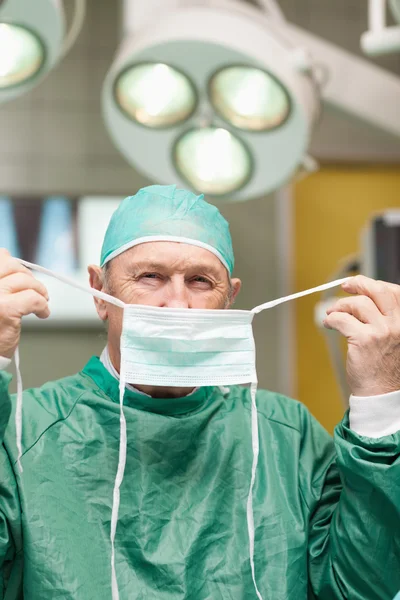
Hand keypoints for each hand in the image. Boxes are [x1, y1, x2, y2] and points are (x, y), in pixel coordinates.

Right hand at [0, 248, 49, 358]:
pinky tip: (42, 314)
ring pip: (24, 279)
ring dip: (38, 289)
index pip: (0, 255)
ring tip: (42, 300)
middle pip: (11, 264)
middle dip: (26, 275)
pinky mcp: (4, 309)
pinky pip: (33, 299)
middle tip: (33, 289)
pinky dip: (42, 305)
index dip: (11, 263)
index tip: (18, 274)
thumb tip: (7, 257)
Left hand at [323, 275, 399, 396]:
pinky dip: (331, 318)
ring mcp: (382, 331)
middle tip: (345, 286)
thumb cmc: (386, 369)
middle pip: (377, 291)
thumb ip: (387, 320)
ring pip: (357, 304)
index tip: (361, 285)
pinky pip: (342, 319)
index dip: (374, 285)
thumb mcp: (395, 340)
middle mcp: (398, 325)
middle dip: (358, 284)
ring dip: (340, 305)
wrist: (382, 395)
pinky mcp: (364, 340)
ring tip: (333, 313)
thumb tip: (366, 299)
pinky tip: (329, 323)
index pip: (394, 292)